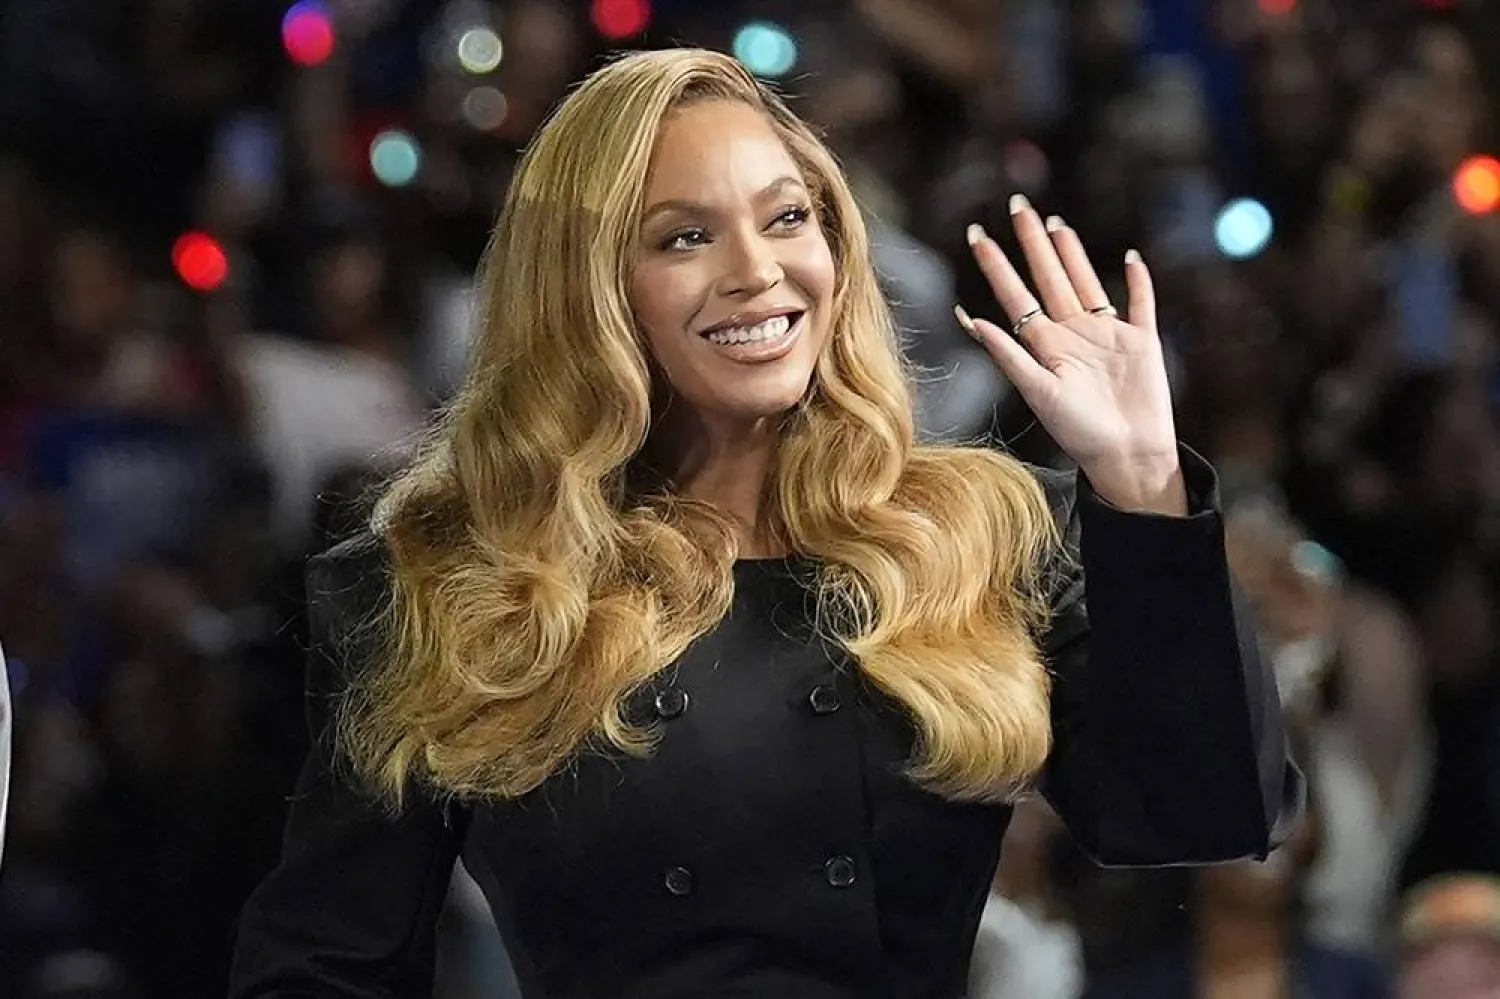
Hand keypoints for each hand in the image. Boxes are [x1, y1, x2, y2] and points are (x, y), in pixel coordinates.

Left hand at [957, 195, 1184, 514]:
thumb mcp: (1038, 393)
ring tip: (1056, 224)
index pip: (1015, 296)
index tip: (975, 234)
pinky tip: (1131, 257)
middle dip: (1032, 242)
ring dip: (1073, 253)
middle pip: (1049, 277)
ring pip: (1086, 282)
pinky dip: (1138, 281)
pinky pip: (1141, 303)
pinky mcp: (1142, 342)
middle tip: (1017, 204)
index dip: (997, 265)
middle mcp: (1072, 334)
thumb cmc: (1079, 432)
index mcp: (1045, 345)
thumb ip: (1009, 355)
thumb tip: (973, 319)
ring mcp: (1107, 335)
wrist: (1127, 455)